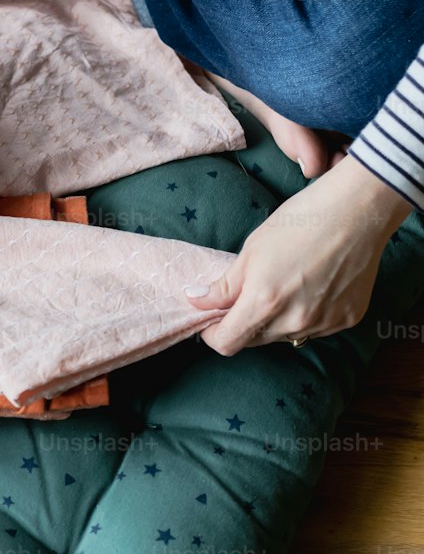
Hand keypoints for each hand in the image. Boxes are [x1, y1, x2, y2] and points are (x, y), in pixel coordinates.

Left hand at [184, 155, 412, 355]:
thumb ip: (224, 286)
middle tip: (247, 296)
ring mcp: (323, 324)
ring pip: (286, 337)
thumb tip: (196, 302)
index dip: (214, 334)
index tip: (212, 321)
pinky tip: (312, 287)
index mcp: (264, 302)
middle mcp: (294, 321)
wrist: (358, 210)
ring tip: (285, 285)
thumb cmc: (301, 221)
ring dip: (276, 322)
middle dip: (244, 324)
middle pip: (255, 341)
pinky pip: (315, 329)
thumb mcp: (252, 250)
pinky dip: (306, 316)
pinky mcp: (346, 320)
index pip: (228, 343)